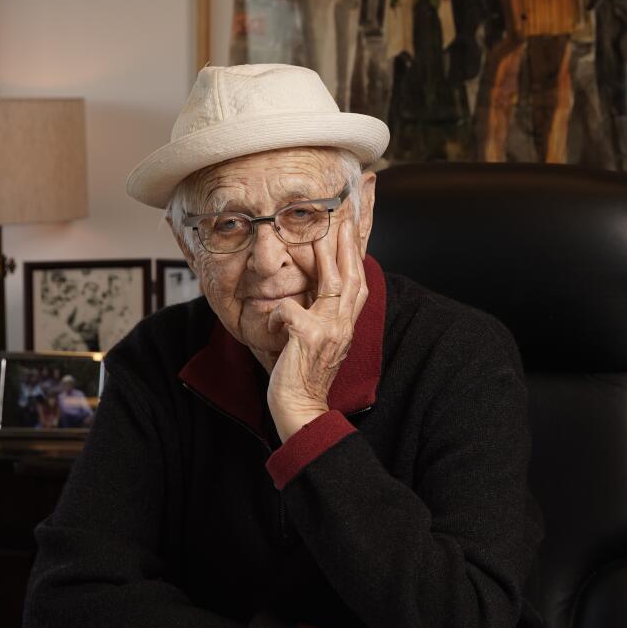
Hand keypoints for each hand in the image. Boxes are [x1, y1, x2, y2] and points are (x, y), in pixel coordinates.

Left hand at [265, 219, 368, 440]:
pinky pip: (287, 309)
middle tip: (342, 219)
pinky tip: (269, 325)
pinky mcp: (308, 336)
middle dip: (348, 245)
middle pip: (351, 276)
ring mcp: (329, 330)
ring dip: (323, 257)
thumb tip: (314, 297)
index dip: (355, 257)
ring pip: (331, 283)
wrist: (300, 408)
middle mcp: (343, 325)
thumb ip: (322, 319)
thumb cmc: (303, 376)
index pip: (357, 284)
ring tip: (317, 236)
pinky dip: (274, 313)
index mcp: (345, 326)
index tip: (350, 232)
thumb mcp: (319, 343)